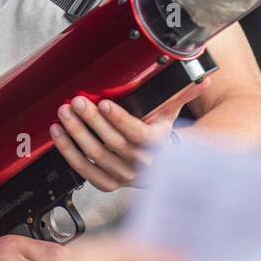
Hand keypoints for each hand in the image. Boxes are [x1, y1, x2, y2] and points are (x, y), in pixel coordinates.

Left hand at [50, 90, 199, 190]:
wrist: (158, 163)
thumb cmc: (160, 131)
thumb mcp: (170, 111)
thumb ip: (181, 92)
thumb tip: (201, 77)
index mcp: (157, 144)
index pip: (138, 134)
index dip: (119, 120)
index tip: (104, 103)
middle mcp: (141, 163)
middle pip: (112, 143)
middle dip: (91, 121)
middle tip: (76, 102)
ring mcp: (123, 176)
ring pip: (96, 156)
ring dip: (76, 134)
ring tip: (64, 114)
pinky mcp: (108, 182)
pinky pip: (84, 170)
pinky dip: (68, 152)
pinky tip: (59, 134)